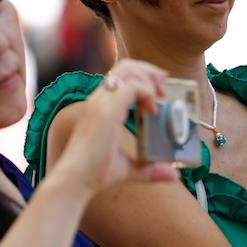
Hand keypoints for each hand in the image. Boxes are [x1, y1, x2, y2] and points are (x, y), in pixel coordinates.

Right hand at [49, 59, 177, 197]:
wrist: (75, 180)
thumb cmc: (94, 174)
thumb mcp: (128, 167)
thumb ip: (149, 168)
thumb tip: (172, 175)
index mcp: (100, 106)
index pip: (121, 75)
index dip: (143, 74)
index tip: (159, 87)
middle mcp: (99, 99)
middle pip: (126, 66)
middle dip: (150, 71)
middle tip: (164, 89)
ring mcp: (101, 102)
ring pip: (129, 70)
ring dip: (150, 79)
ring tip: (160, 97)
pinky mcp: (107, 110)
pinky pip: (133, 87)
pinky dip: (148, 92)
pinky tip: (152, 110)